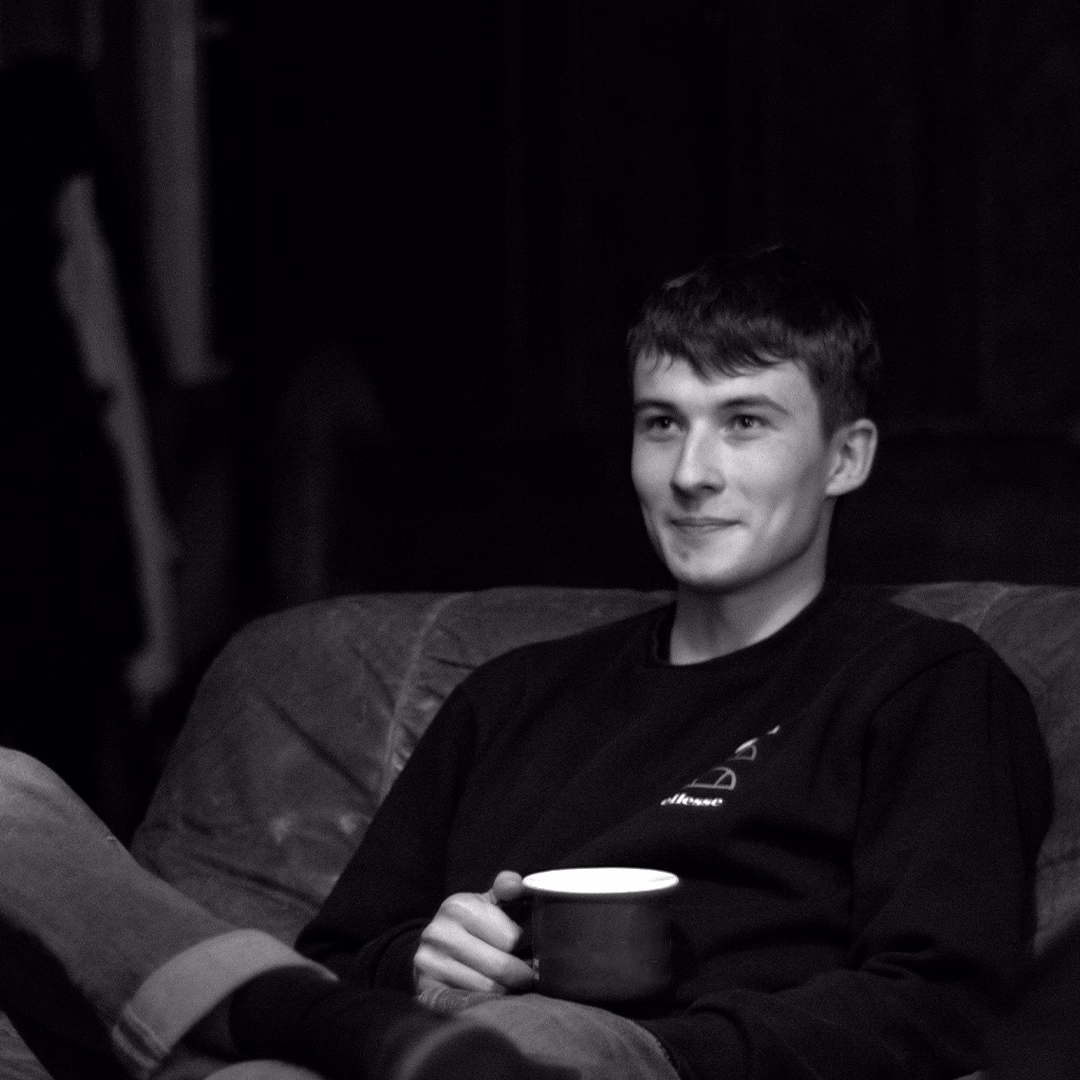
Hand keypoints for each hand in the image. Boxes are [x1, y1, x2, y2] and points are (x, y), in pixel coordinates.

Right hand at [414, 870, 535, 994]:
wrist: (430, 949)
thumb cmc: (469, 925)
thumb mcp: (486, 902)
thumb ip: (507, 888)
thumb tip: (517, 884)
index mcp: (458, 906)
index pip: (510, 937)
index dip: (521, 945)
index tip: (521, 948)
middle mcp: (439, 933)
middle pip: (500, 966)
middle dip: (519, 974)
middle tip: (526, 976)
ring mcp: (429, 964)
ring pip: (488, 989)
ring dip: (505, 991)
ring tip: (508, 985)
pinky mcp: (427, 991)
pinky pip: (471, 1004)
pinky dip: (485, 1004)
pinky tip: (489, 998)